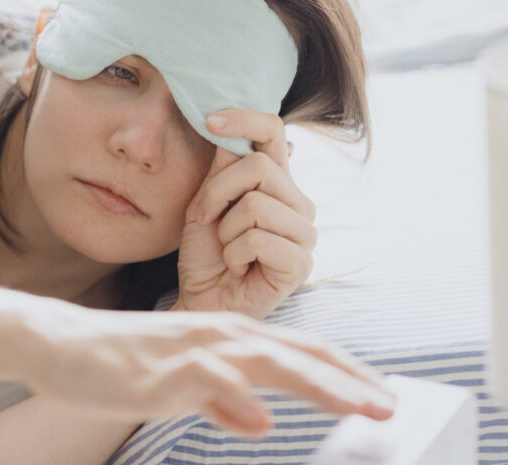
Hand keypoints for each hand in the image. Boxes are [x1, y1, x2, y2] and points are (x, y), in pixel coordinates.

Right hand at [23, 306, 394, 436]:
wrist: (59, 344)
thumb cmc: (123, 363)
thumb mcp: (182, 387)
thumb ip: (221, 400)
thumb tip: (261, 421)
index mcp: (230, 336)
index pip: (303, 351)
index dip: (345, 373)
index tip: (381, 396)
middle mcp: (220, 335)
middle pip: (299, 352)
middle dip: (348, 380)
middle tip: (388, 406)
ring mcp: (191, 350)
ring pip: (266, 360)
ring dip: (315, 384)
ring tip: (354, 408)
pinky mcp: (159, 372)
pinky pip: (205, 381)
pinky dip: (236, 398)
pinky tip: (261, 420)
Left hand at [176, 109, 316, 319]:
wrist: (203, 300)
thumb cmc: (206, 253)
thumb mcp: (205, 202)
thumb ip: (221, 167)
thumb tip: (226, 121)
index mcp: (279, 182)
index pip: (274, 132)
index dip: (244, 120)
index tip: (210, 121)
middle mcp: (298, 203)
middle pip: (260, 168)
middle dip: (218, 193)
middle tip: (208, 220)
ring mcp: (304, 233)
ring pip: (257, 205)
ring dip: (226, 231)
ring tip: (229, 250)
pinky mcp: (301, 264)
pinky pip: (259, 240)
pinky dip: (235, 254)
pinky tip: (239, 267)